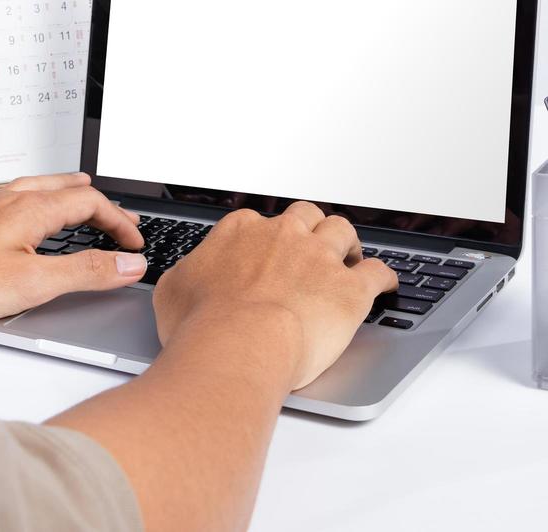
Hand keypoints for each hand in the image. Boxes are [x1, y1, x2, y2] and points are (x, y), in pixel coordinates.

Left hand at [0, 173, 146, 332]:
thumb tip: (129, 262)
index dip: (119, 221)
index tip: (136, 244)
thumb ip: (84, 271)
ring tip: (87, 202)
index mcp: (32, 208)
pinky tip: (35, 218)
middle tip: (123, 223)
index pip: (91, 202)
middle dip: (102, 205)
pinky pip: (24, 197)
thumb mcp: (31, 283)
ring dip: (74, 196)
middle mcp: (13, 198)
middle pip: (71, 189)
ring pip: (45, 189)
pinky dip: (47, 201)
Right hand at [153, 202, 396, 390]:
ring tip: (350, 255)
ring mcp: (319, 258)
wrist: (238, 345)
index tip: (266, 251)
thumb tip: (186, 278)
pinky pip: (377, 273)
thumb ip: (188, 275)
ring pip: (342, 231)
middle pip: (304, 217)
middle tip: (312, 247)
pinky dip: (384, 277)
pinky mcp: (349, 289)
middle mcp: (283, 236)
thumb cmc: (202, 324)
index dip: (264, 239)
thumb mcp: (174, 292)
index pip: (257, 223)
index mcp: (241, 231)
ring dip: (347, 242)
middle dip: (310, 228)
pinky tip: (387, 283)